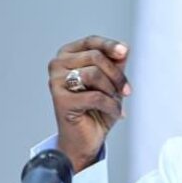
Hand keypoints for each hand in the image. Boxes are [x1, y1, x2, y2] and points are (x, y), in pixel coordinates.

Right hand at [47, 35, 130, 172]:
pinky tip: (114, 113)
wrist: (85, 140)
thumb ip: (115, 63)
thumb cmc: (96, 110)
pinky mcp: (61, 100)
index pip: (91, 41)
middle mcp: (57, 65)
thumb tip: (124, 47)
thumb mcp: (111, 82)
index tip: (124, 52)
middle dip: (116, 74)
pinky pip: (95, 96)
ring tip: (115, 102)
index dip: (110, 45)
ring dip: (112, 90)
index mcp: (68, 56)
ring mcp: (56, 82)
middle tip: (125, 91)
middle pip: (95, 57)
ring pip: (94, 74)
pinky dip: (110, 106)